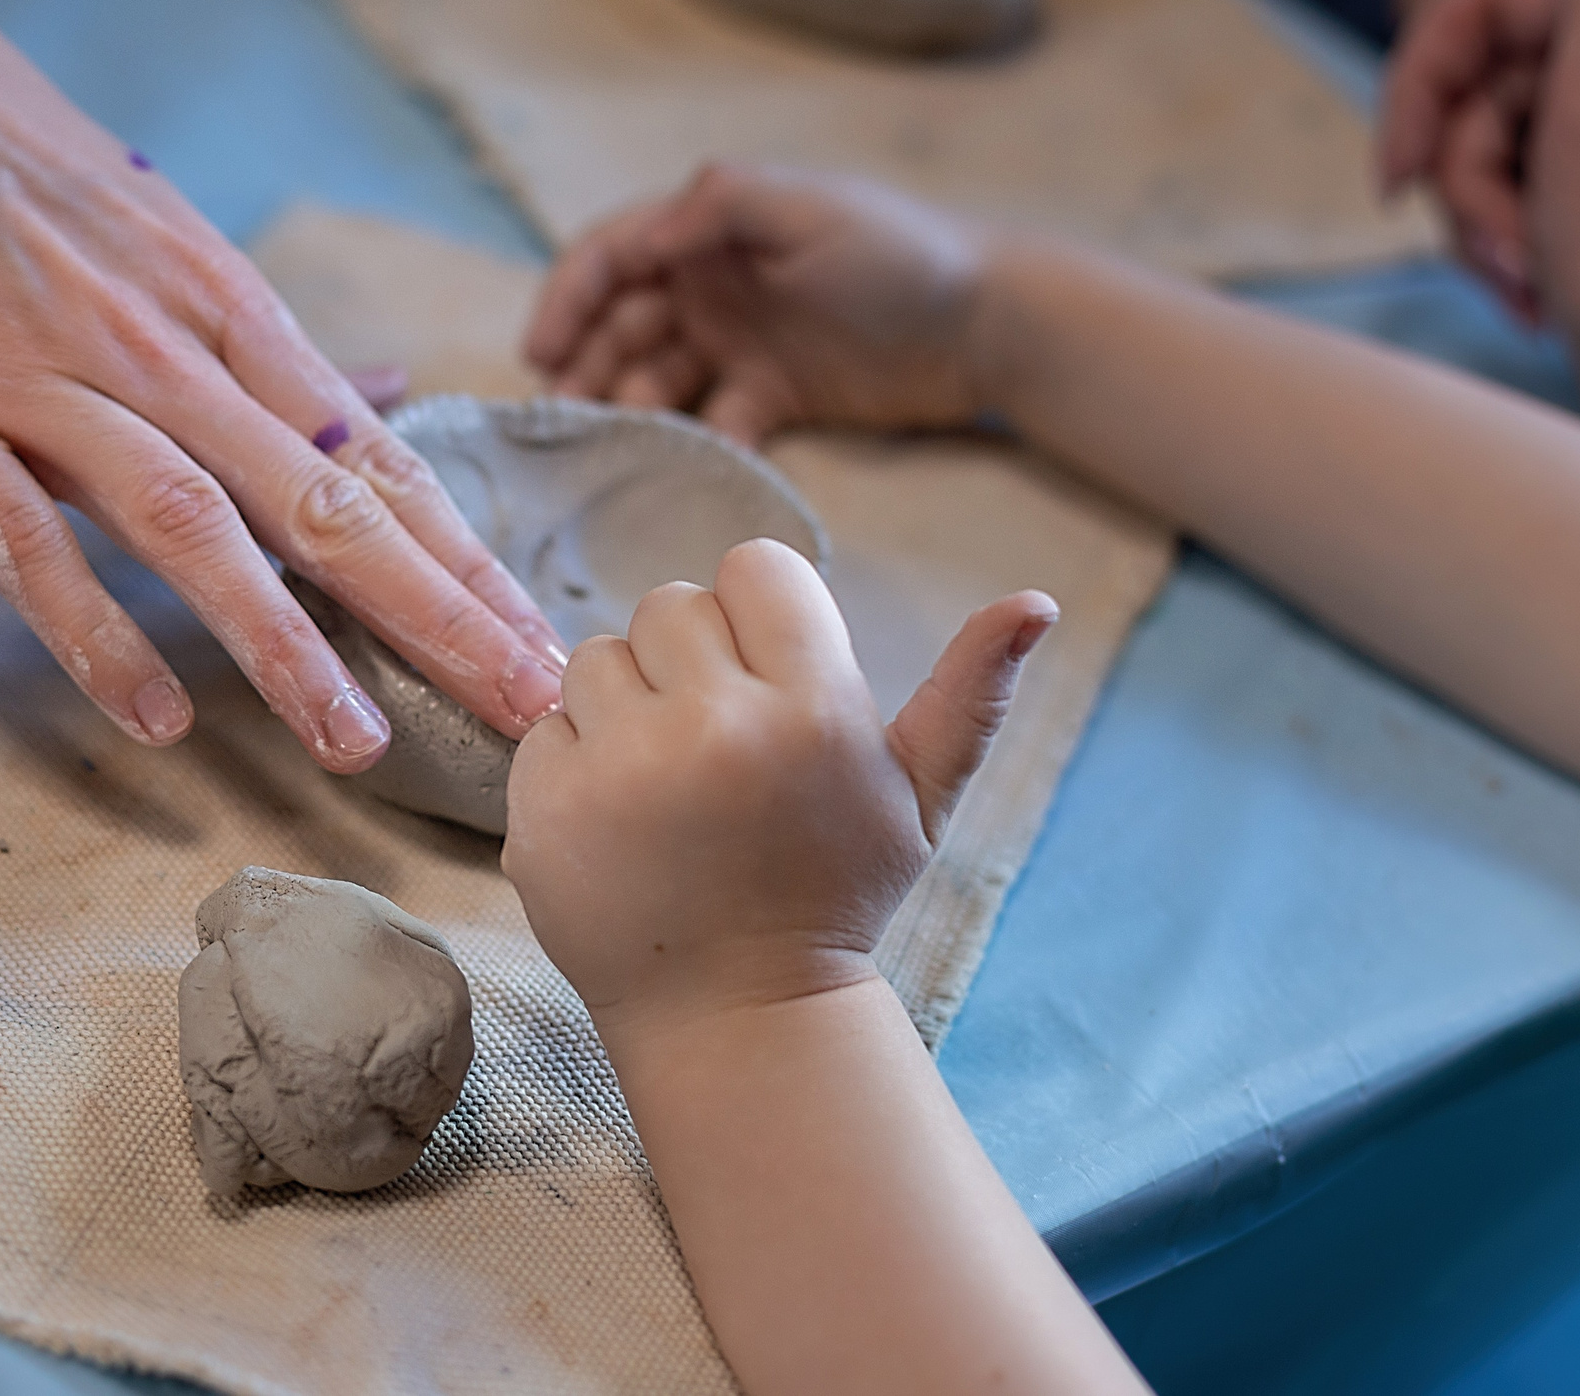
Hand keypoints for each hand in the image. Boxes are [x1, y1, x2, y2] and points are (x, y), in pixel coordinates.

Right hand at [0, 0, 565, 772]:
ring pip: (190, 523)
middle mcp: (161, 351)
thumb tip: (380, 397)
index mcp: (226, 313)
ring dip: (281, 638)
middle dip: (436, 614)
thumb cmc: (1, 144)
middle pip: (324, 501)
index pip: (377, 461)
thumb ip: (264, 338)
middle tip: (527, 710)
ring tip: (355, 743)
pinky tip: (152, 716)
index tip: (546, 645)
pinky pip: (21, 537)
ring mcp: (42, 383)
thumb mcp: (160, 229)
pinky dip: (90, 628)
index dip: (467, 562)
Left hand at [502, 538, 1055, 1025]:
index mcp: (813, 707)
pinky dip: (572, 766)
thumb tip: (1034, 599)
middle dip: (689, 663)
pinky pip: (545, 728)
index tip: (765, 684)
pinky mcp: (548, 807)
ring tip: (666, 787)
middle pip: (669, 603)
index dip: (757, 617)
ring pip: (597, 656)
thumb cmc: (831, 894)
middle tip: (715, 752)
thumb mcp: (918, 800)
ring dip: (624, 707)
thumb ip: (970, 694)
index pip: (755, 566)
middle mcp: (716, 725)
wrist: (737, 1014)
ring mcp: (623, 767)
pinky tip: (619, 823)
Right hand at [523, 164, 998, 445]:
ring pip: (657, 379)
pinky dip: (696, 444)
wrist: (988, 322)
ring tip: (616, 446)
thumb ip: (721, 209)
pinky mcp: (774, 396)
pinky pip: (715, 424)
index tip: (541, 355)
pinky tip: (687, 468)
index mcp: (711, 229)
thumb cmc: (898, 252)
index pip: (611, 257)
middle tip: (566, 422)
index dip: (566, 300)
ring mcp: (742, 342)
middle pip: (621, 325)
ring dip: (629, 410)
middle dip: (584, 367)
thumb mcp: (807, 209)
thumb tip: (644, 239)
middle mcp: (714, 283)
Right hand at [1380, 0, 1579, 410]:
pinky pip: (1496, 177)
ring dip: (1473, 215)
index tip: (1399, 174)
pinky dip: (1493, 234)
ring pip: (1471, 132)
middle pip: (1468, 72)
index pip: (1474, 1)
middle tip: (1496, 240)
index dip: (1420, 87)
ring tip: (1517, 272)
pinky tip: (1526, 282)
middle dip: (1459, 170)